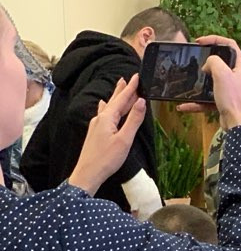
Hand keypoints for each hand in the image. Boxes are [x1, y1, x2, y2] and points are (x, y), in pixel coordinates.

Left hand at [67, 75, 147, 194]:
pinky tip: (103, 105)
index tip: (137, 77)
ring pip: (109, 107)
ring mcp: (96, 125)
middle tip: (128, 78)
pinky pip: (104, 114)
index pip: (122, 99)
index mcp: (107, 118)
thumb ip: (134, 119)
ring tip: (120, 88)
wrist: (88, 173)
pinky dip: (108, 106)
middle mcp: (100, 119)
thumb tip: (142, 102)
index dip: (131, 88)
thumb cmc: (107, 158)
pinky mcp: (96, 132)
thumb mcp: (125, 139)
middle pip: (114, 100)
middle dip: (122, 90)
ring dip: (116, 97)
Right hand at [176, 36, 240, 128]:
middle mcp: (238, 76)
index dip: (215, 39)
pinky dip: (196, 102)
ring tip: (189, 81)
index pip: (230, 44)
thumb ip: (214, 61)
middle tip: (194, 59)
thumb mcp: (222, 73)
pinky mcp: (225, 101)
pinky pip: (208, 98)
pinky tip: (184, 106)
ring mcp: (232, 89)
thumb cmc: (233, 98)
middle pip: (221, 62)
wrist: (238, 124)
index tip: (200, 42)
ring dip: (200, 82)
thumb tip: (208, 64)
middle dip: (206, 60)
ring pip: (213, 81)